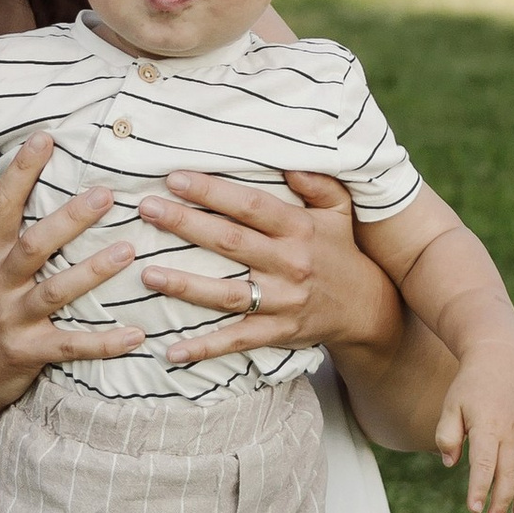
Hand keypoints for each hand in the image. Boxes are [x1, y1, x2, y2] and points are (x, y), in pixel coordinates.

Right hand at [0, 134, 143, 423]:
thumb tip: (16, 181)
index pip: (2, 207)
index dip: (21, 171)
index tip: (46, 137)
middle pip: (34, 244)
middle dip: (70, 218)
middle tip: (107, 193)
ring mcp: (11, 320)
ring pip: (55, 291)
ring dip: (94, 271)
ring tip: (130, 250)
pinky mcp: (27, 353)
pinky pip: (71, 346)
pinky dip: (105, 341)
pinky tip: (137, 334)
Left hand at [146, 169, 401, 364]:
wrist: (366, 308)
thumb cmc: (340, 250)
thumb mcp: (339, 210)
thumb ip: (316, 182)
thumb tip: (288, 160)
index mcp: (298, 229)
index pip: (250, 206)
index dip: (212, 192)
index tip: (175, 178)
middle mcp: (288, 264)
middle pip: (230, 242)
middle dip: (185, 224)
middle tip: (147, 209)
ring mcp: (281, 301)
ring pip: (226, 293)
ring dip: (185, 285)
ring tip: (147, 274)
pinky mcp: (276, 332)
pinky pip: (236, 340)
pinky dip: (204, 348)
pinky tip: (172, 351)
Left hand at [436, 349, 513, 512]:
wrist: (498, 360)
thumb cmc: (469, 386)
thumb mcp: (450, 405)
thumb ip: (447, 434)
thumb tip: (450, 462)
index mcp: (487, 426)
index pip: (484, 465)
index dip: (479, 488)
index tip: (473, 509)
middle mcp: (511, 431)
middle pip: (508, 473)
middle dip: (501, 500)